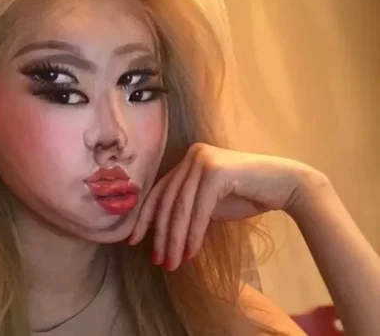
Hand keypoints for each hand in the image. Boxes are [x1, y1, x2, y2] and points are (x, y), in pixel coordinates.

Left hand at [128, 143, 329, 270]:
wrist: (285, 185)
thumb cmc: (246, 195)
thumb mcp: (207, 203)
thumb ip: (184, 209)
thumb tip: (154, 229)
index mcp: (187, 160)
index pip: (160, 190)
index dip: (145, 217)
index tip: (134, 240)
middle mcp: (192, 155)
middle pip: (167, 200)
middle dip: (159, 233)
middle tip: (156, 260)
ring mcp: (203, 160)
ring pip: (180, 207)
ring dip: (174, 239)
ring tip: (171, 263)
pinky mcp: (216, 172)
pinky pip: (199, 210)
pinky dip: (192, 234)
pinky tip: (189, 253)